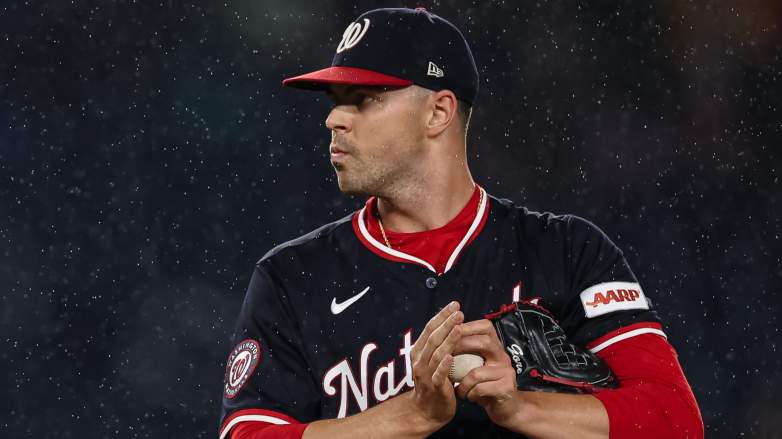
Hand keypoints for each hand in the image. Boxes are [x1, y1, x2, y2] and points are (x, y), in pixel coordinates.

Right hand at [408, 300, 463, 428]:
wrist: (426, 411)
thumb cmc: (433, 383)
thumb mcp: (431, 360)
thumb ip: (437, 345)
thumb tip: (451, 323)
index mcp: (419, 351)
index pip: (429, 329)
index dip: (442, 315)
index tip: (455, 304)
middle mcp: (419, 360)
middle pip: (432, 338)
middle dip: (446, 323)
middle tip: (459, 312)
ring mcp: (425, 374)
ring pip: (436, 354)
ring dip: (448, 340)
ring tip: (459, 328)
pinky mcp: (434, 387)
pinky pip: (438, 375)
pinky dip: (444, 365)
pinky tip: (451, 356)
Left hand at [454, 318, 520, 427]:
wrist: (505, 407)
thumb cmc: (485, 384)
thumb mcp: (476, 365)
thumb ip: (466, 352)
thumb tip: (443, 337)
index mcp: (495, 347)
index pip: (486, 327)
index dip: (467, 327)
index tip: (449, 331)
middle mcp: (503, 356)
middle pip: (485, 343)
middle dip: (462, 347)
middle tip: (446, 356)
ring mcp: (507, 372)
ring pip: (477, 372)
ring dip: (462, 381)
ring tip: (456, 387)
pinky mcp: (506, 388)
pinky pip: (480, 388)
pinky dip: (469, 393)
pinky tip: (467, 396)